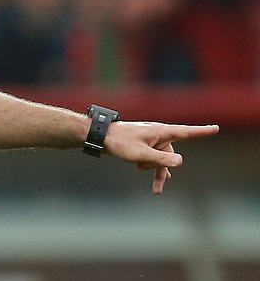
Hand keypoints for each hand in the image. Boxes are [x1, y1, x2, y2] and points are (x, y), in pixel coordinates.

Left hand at [104, 121, 218, 193]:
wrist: (101, 136)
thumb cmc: (120, 143)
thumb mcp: (141, 154)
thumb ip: (161, 159)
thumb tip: (180, 161)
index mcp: (160, 132)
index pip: (186, 132)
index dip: (202, 131)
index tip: (216, 128)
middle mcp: (158, 133)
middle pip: (170, 153)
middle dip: (163, 169)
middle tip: (154, 184)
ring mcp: (151, 138)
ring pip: (161, 157)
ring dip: (157, 170)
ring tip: (156, 189)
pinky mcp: (144, 143)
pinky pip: (153, 156)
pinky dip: (150, 164)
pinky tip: (141, 170)